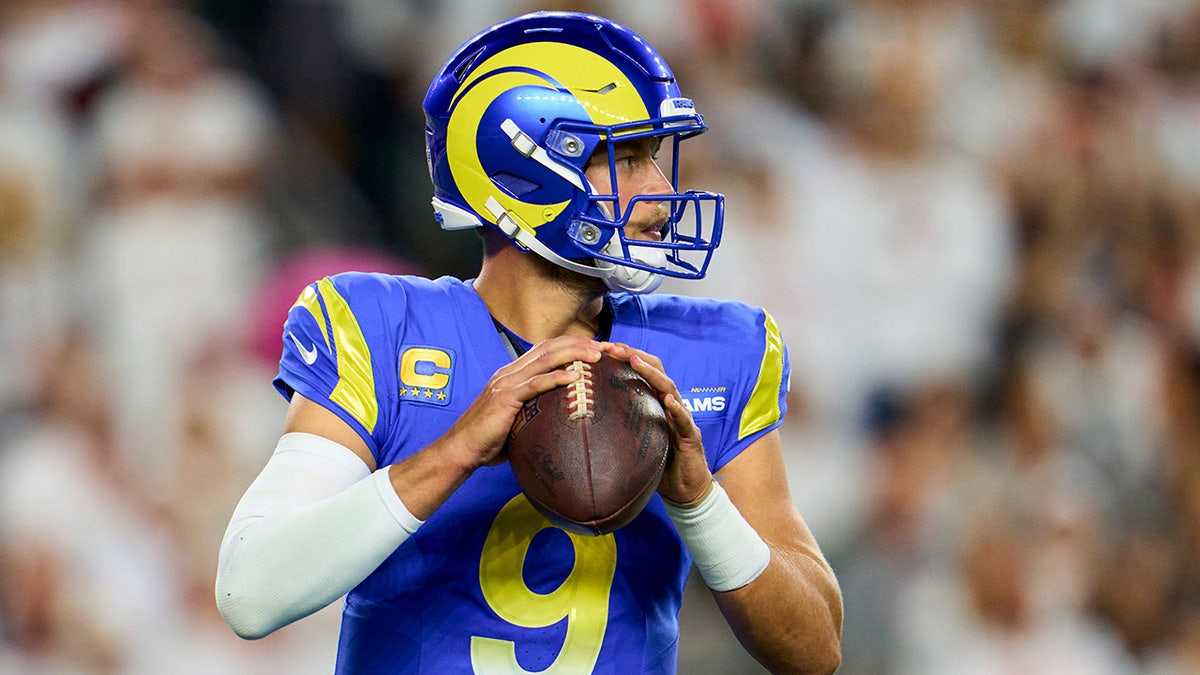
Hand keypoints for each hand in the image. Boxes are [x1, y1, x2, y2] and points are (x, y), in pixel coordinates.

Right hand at [442, 335, 603, 471]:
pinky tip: (574, 377)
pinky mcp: (505, 398)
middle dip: (578, 344)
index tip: (595, 349)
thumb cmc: (489, 439)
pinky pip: (535, 384)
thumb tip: (560, 421)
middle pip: (549, 348)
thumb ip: (534, 412)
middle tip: (603, 347)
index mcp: (513, 374)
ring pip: (544, 359)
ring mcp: (506, 383)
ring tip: (596, 356)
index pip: (546, 350)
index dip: (571, 345)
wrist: (461, 449)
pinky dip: (556, 377)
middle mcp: (510, 372)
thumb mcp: (516, 419)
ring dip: (573, 354)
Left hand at [602, 342, 712, 503]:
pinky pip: (685, 419)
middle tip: (611, 347)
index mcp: (654, 401)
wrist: (684, 489)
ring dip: (651, 373)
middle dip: (633, 355)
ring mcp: (682, 417)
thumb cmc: (658, 462)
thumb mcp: (633, 439)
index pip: (640, 370)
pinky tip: (668, 401)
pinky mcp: (692, 436)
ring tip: (635, 361)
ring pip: (669, 387)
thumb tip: (580, 419)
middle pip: (655, 370)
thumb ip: (616, 425)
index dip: (622, 356)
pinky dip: (677, 409)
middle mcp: (669, 403)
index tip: (600, 347)